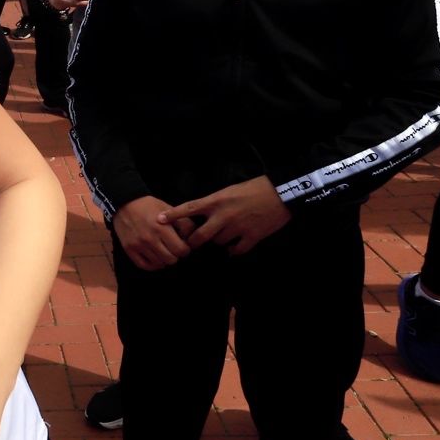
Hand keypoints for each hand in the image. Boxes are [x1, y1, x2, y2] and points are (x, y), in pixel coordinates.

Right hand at [114, 195, 195, 270]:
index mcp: (162, 228)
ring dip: (164, 260)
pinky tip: (155, 258)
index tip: (183, 246)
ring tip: (164, 252)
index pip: (181, 250)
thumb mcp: (169, 209)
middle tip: (173, 249)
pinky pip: (144, 266)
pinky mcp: (129, 249)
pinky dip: (152, 265)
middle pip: (171, 259)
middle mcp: (150, 239)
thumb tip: (191, 239)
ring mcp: (138, 245)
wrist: (124, 203)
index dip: (185, 250)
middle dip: (176, 256)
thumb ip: (183, 223)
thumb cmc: (149, 206)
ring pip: (159, 264)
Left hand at [161, 176, 290, 255]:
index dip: (173, 215)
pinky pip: (235, 250)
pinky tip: (232, 247)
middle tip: (189, 245)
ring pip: (217, 243)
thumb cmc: (254, 188)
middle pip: (200, 236)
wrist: (281, 193)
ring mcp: (237, 228)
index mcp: (217, 201)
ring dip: (216, 242)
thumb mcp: (229, 190)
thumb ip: (214, 203)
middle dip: (193, 242)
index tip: (158, 220)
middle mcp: (224, 215)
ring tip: (220, 237)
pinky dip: (232, 251)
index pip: (189, 208)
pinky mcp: (252, 237)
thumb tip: (200, 213)